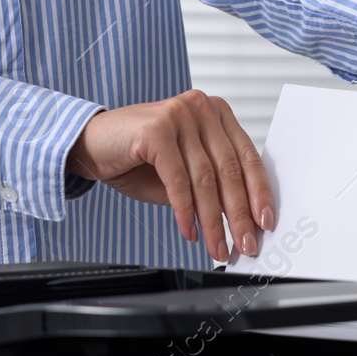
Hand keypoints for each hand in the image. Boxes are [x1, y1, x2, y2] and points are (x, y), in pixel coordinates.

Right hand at [67, 90, 273, 259]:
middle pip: (229, 170)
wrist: (90, 144)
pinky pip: (178, 180)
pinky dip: (185, 211)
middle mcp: (200, 108)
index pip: (247, 156)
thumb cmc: (138, 160)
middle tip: (246, 244)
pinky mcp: (155, 129)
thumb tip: (240, 222)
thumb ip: (210, 187)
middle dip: (238, 215)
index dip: (259, 193)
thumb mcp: (183, 173)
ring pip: (205, 178)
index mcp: (215, 113)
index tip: (265, 222)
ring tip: (217, 247)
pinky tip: (189, 232)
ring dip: (213, 221)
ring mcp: (178, 114)